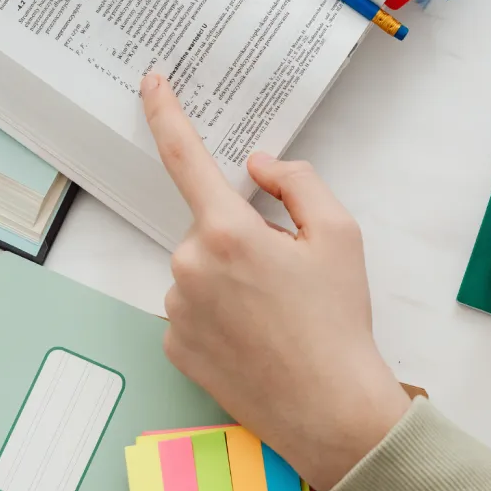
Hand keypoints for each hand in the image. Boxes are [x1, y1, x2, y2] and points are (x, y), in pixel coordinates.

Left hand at [142, 72, 409, 490]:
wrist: (330, 408)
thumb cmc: (339, 319)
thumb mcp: (339, 233)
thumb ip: (296, 181)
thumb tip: (257, 165)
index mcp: (227, 232)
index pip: (184, 156)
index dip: (165, 113)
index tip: (151, 82)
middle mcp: (188, 267)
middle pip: (209, 225)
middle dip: (242, 235)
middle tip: (288, 273)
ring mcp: (176, 309)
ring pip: (199, 268)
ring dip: (229, 275)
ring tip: (276, 312)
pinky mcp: (173, 345)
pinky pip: (191, 307)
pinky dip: (218, 310)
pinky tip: (254, 334)